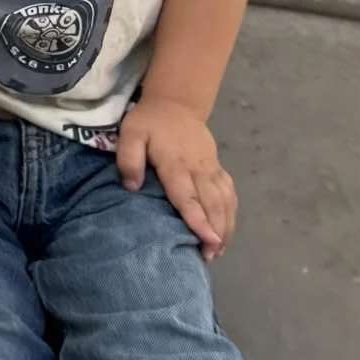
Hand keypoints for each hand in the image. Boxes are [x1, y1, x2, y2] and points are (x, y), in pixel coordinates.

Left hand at [116, 98, 235, 259]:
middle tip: (210, 257)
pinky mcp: (217, 168)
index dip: (198, 220)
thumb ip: (129, 159)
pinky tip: (226, 230)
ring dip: (225, 226)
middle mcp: (199, 168)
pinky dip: (230, 213)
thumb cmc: (149, 122)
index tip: (207, 241)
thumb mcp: (130, 133)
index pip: (189, 196)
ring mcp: (211, 168)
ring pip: (224, 200)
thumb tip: (131, 186)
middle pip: (211, 203)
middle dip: (215, 231)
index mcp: (176, 163)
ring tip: (218, 251)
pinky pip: (229, 192)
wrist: (176, 103)